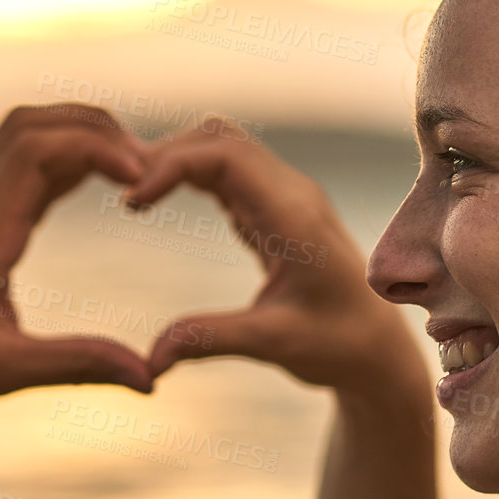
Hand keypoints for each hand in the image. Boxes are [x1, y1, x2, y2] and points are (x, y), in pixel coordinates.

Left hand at [0, 104, 155, 429]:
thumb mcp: (6, 375)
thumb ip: (78, 366)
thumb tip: (150, 379)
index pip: (31, 155)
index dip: (90, 147)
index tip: (139, 176)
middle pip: (28, 127)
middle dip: (93, 129)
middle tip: (146, 167)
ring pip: (24, 137)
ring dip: (80, 135)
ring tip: (133, 169)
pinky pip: (24, 166)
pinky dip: (69, 158)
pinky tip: (104, 179)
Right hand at [129, 117, 426, 392]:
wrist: (376, 348)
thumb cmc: (336, 345)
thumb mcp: (272, 345)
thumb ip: (210, 340)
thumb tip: (150, 360)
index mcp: (294, 215)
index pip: (226, 154)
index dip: (172, 163)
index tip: (131, 200)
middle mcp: (291, 193)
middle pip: (218, 137)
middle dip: (165, 154)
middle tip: (122, 196)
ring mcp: (284, 196)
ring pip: (221, 147)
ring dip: (175, 160)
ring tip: (133, 197)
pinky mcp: (273, 208)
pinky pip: (226, 171)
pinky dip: (186, 175)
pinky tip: (155, 201)